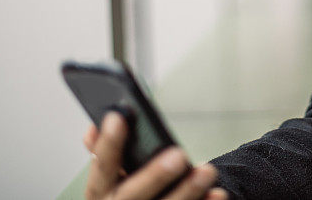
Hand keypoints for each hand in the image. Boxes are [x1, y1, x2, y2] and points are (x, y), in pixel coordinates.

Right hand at [83, 111, 228, 199]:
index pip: (101, 167)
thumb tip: (94, 127)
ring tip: (207, 172)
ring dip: (187, 191)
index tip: (118, 118)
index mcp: (99, 193)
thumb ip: (105, 155)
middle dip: (155, 175)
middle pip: (132, 195)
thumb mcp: (107, 180)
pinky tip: (216, 194)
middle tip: (177, 155)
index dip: (108, 144)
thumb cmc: (122, 197)